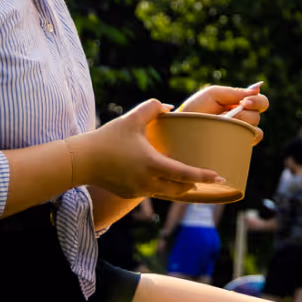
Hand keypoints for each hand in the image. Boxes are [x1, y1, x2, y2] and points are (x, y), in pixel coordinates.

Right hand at [68, 99, 224, 200]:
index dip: (204, 176)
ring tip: (193, 183)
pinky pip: (153, 193)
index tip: (220, 177)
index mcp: (153, 165)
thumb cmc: (108, 138)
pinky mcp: (130, 194)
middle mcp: (148, 182)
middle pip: (181, 189)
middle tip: (212, 179)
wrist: (82, 161)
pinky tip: (168, 182)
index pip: (185, 174)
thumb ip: (153, 108)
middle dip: (196, 185)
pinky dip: (164, 189)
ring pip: (168, 194)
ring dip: (181, 189)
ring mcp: (139, 191)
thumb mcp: (132, 118)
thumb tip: (170, 107)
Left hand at [177, 82, 268, 137]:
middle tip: (234, 112)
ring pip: (255, 128)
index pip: (260, 101)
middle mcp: (242, 118)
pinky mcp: (236, 145)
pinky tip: (231, 134)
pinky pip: (251, 141)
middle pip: (258, 114)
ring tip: (224, 124)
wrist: (181, 128)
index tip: (245, 102)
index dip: (257, 101)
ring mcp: (239, 132)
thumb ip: (235, 92)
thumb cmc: (194, 109)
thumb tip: (258, 88)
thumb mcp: (212, 94)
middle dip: (247, 112)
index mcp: (238, 104)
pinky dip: (246, 137)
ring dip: (243, 124)